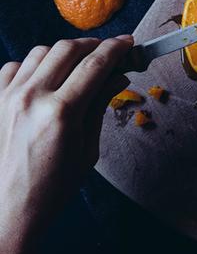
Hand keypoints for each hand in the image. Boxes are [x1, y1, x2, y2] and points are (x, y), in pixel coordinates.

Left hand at [0, 35, 131, 253]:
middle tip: (106, 52)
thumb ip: (100, 105)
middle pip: (67, 48)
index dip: (115, 48)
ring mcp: (8, 97)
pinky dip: (33, 66)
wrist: (7, 211)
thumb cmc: (51, 187)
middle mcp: (32, 97)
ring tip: (76, 65)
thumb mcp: (87, 149)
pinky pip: (14, 66)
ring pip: (40, 52)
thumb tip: (119, 77)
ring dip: (63, 53)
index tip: (127, 42)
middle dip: (92, 45)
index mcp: (61, 113)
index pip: (95, 64)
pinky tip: (44, 78)